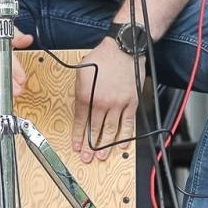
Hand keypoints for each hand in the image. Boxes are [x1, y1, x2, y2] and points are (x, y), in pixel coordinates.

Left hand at [72, 39, 142, 163]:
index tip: (76, 146)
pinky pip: (128, 123)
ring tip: (102, 156)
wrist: (123, 48)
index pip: (80, 121)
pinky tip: (122, 144)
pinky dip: (125, 135)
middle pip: (95, 129)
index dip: (78, 136)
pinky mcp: (132, 102)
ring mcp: (118, 104)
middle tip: (87, 158)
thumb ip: (80, 91)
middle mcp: (102, 102)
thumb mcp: (81, 71)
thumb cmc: (102, 57)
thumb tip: (80, 107)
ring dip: (106, 145)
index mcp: (86, 95)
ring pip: (111, 130)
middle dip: (90, 146)